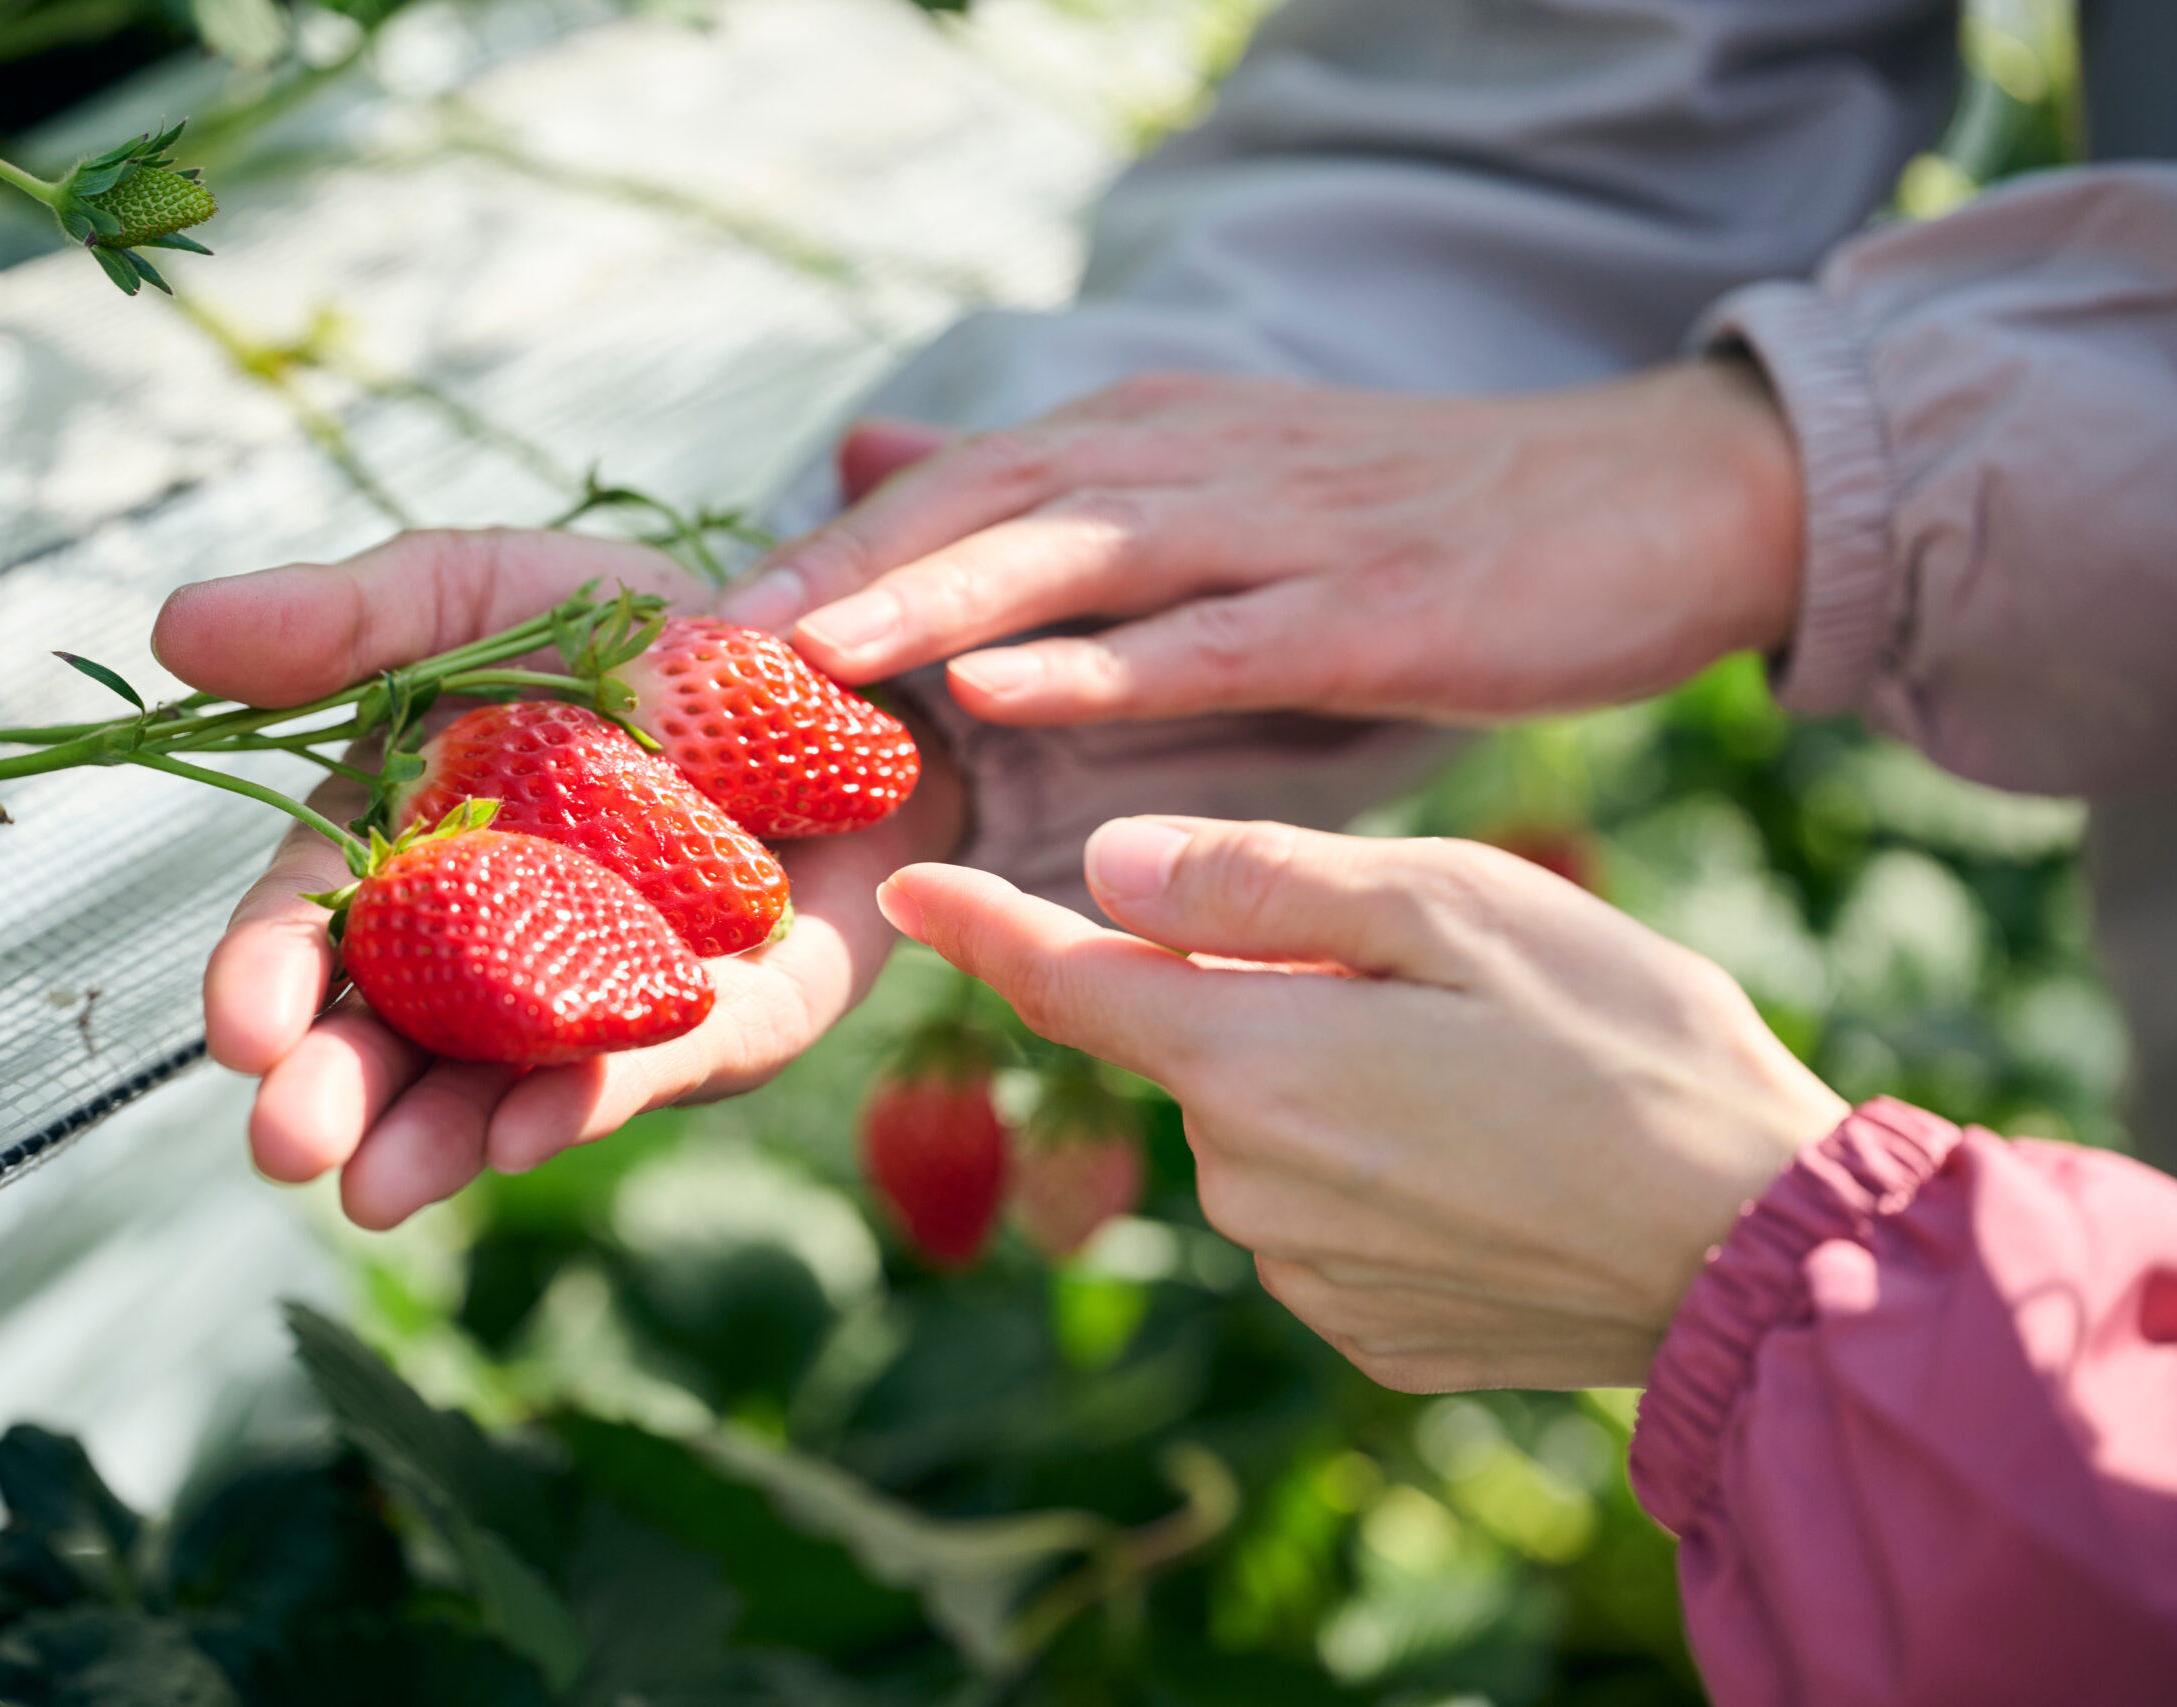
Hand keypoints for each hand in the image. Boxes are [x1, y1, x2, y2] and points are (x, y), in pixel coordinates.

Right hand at [153, 528, 965, 1229]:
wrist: (837, 653)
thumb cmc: (630, 628)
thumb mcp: (479, 594)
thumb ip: (345, 622)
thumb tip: (173, 630)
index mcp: (411, 848)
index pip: (321, 928)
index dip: (273, 976)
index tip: (240, 1029)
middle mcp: (497, 944)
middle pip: (400, 1030)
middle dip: (340, 1092)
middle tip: (287, 1147)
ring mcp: (608, 990)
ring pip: (509, 1079)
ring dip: (443, 1136)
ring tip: (378, 1192)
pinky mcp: (734, 1014)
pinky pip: (662, 1060)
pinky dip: (598, 1092)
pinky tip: (538, 1130)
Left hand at [726, 362, 1803, 725]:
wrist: (1658, 499)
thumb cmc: (1432, 522)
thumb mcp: (1225, 487)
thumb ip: (1058, 490)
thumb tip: (876, 461)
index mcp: (1160, 446)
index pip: (962, 485)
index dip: (825, 550)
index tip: (693, 630)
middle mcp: (1199, 465)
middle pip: (985, 502)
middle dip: (835, 572)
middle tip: (695, 653)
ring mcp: (1286, 532)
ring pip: (1078, 553)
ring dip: (932, 600)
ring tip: (800, 657)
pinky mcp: (1374, 607)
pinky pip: (1219, 635)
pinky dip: (1106, 659)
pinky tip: (1007, 685)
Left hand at [874, 818, 1847, 1389]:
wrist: (1755, 1249)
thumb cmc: (1623, 1043)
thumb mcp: (1451, 906)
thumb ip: (1260, 882)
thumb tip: (1105, 869)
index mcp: (1247, 1059)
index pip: (1065, 983)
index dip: (981, 926)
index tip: (913, 886)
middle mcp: (1243, 1180)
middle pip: (1192, 1044)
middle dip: (1259, 988)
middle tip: (1431, 978)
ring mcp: (1300, 1270)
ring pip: (1261, 1127)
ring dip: (1327, 1080)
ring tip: (1487, 1075)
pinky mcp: (1361, 1330)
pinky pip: (1323, 1215)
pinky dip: (1374, 1170)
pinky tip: (1488, 1164)